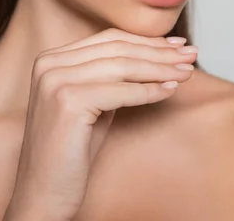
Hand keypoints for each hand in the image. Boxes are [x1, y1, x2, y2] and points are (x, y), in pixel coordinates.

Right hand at [3, 28, 196, 220]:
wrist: (43, 194)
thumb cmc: (71, 150)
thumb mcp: (93, 101)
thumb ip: (112, 76)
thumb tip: (158, 54)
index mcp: (52, 58)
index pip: (109, 39)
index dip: (146, 40)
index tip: (176, 44)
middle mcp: (49, 64)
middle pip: (118, 48)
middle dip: (159, 51)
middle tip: (191, 54)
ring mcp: (56, 81)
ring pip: (122, 66)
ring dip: (160, 68)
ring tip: (187, 72)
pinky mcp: (67, 103)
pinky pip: (120, 92)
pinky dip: (149, 91)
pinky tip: (170, 91)